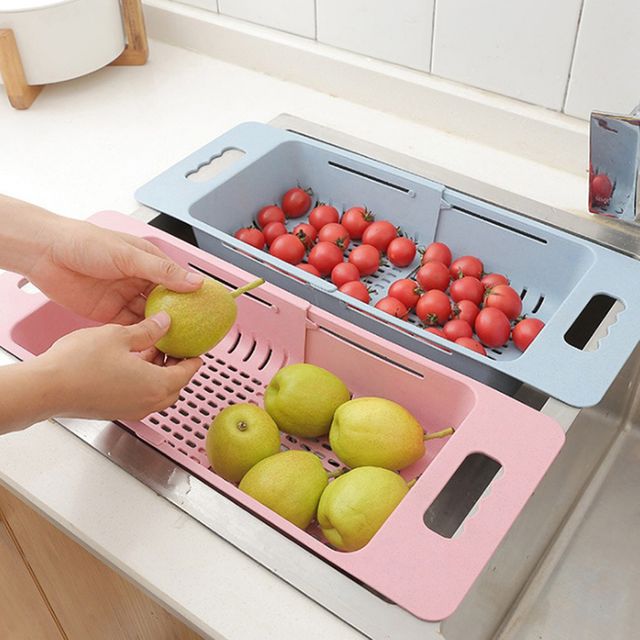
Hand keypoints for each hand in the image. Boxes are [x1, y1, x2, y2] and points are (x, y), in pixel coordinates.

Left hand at [24, 217, 202, 324]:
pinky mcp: (109, 313)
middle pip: (166, 302)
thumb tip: (194, 281)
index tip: (208, 309)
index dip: (192, 294)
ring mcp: (124, 297)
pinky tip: (152, 343)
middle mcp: (139, 280)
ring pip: (150, 317)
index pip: (177, 280)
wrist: (45, 254)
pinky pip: (131, 327)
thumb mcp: (130, 255)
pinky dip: (141, 335)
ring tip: (177, 341)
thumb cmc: (84, 242)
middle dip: (179, 316)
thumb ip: (162, 271)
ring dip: (161, 328)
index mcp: (148, 261)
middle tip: (195, 332)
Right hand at [37, 312, 201, 420]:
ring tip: (148, 350)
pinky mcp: (115, 411)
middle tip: (172, 346)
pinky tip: (128, 362)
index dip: (193, 356)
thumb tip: (164, 323)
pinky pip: (140, 397)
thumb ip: (148, 329)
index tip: (194, 346)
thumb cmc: (79, 364)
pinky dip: (143, 382)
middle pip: (176, 385)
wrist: (45, 388)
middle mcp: (148, 403)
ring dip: (158, 373)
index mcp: (157, 384)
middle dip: (176, 365)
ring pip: (157, 392)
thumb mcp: (120, 335)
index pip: (188, 371)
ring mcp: (131, 410)